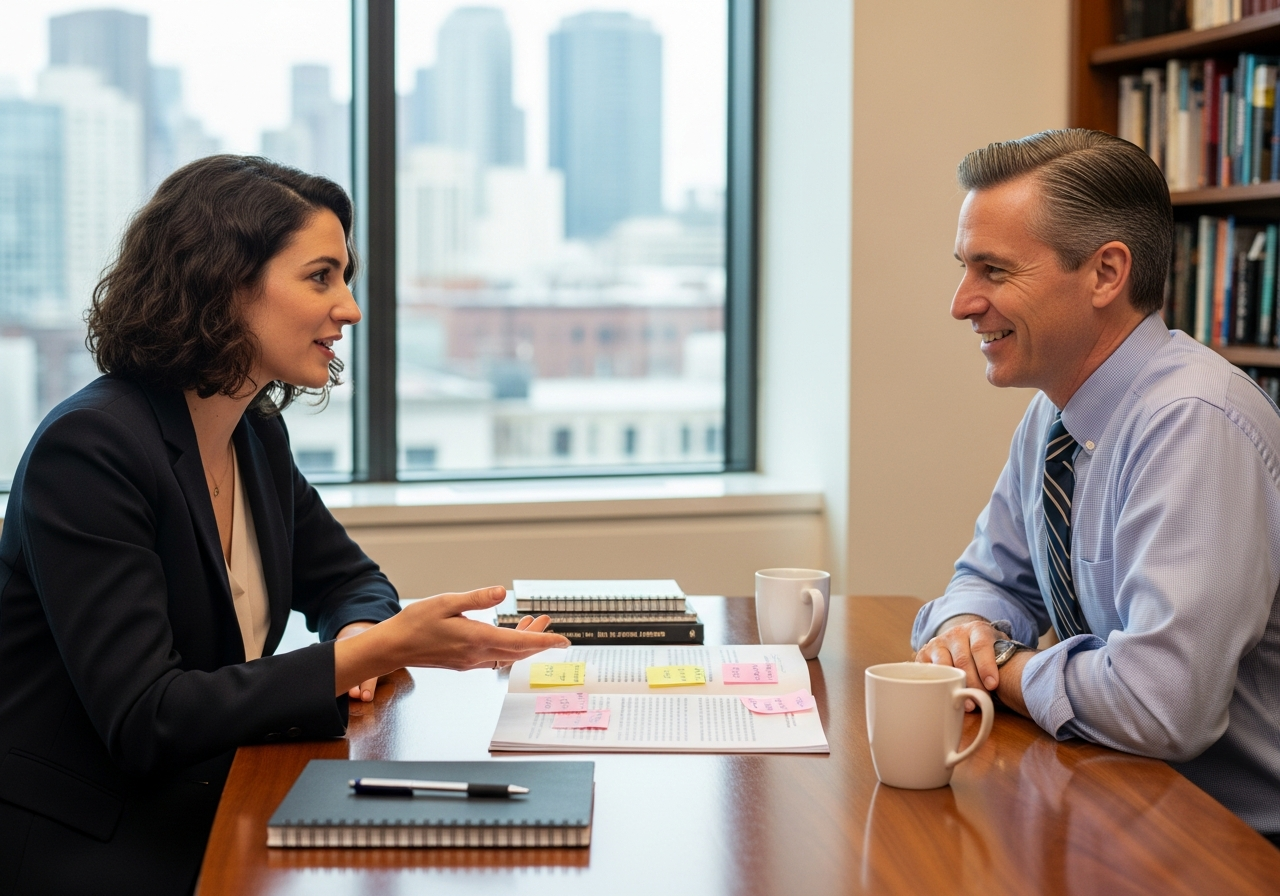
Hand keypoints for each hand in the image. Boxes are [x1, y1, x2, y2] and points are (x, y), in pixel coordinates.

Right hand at [333, 586, 568, 696]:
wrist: (393, 647)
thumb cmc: (415, 623)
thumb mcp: (446, 602)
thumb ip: (476, 598)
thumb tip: (502, 592)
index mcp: (476, 639)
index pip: (519, 643)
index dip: (544, 641)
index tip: (563, 641)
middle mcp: (477, 654)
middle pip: (518, 651)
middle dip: (537, 638)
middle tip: (548, 621)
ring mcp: (470, 661)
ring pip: (507, 655)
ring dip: (523, 642)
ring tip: (531, 623)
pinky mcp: (463, 662)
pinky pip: (495, 657)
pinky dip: (507, 646)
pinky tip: (505, 633)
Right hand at [914, 614, 1000, 710]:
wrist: (963, 638)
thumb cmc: (985, 650)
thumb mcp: (998, 648)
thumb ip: (1004, 660)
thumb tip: (1014, 685)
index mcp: (977, 629)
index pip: (980, 646)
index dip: (986, 666)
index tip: (992, 685)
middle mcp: (956, 633)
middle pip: (962, 660)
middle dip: (972, 683)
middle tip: (979, 701)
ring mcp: (938, 643)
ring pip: (944, 666)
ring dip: (953, 687)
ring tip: (965, 704)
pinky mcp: (924, 653)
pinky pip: (927, 670)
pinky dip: (935, 683)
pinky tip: (943, 694)